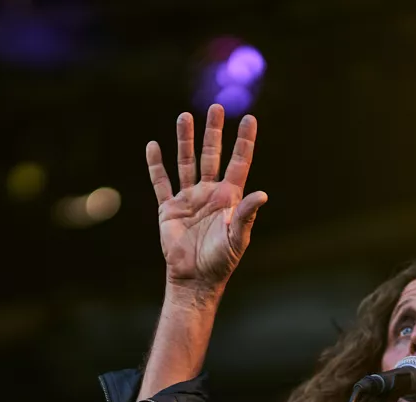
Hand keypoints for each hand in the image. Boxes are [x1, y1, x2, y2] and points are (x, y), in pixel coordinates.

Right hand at [146, 105, 267, 293]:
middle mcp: (209, 193)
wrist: (194, 279)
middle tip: (215, 108)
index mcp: (229, 198)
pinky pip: (161, 182)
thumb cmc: (221, 261)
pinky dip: (156, 165)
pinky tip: (153, 146)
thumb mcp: (238, 238)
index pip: (238, 163)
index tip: (249, 118)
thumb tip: (262, 194)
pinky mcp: (168, 208)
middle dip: (213, 132)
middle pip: (212, 155)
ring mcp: (188, 198)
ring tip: (184, 116)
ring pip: (186, 162)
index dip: (244, 141)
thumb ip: (246, 214)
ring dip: (185, 140)